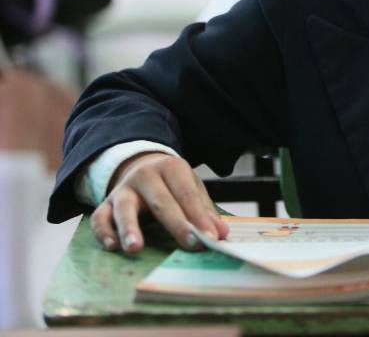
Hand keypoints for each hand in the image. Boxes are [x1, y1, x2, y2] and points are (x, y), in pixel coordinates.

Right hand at [89, 152, 227, 253]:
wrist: (141, 167)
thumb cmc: (172, 184)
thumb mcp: (191, 188)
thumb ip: (205, 211)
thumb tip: (221, 234)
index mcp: (171, 167)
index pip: (187, 193)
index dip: (199, 216)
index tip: (211, 237)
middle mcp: (145, 175)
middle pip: (161, 201)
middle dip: (177, 224)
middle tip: (191, 244)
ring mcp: (123, 189)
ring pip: (124, 208)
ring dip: (129, 229)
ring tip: (135, 248)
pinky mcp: (105, 203)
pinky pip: (100, 218)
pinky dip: (103, 232)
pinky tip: (112, 247)